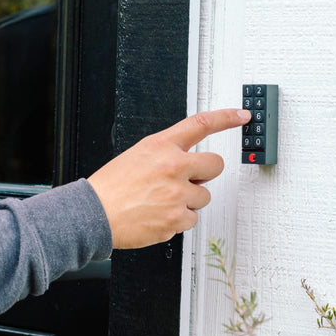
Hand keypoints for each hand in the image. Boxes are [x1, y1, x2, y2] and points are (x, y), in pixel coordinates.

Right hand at [88, 108, 250, 248]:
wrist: (94, 214)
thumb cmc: (111, 187)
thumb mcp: (137, 156)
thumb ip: (165, 155)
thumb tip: (189, 163)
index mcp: (160, 146)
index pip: (200, 124)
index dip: (226, 118)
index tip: (241, 116)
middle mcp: (173, 167)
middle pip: (215, 165)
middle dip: (206, 173)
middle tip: (188, 180)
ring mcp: (177, 194)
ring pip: (204, 196)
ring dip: (188, 200)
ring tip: (161, 201)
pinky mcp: (177, 218)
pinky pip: (192, 219)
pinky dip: (178, 219)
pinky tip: (158, 215)